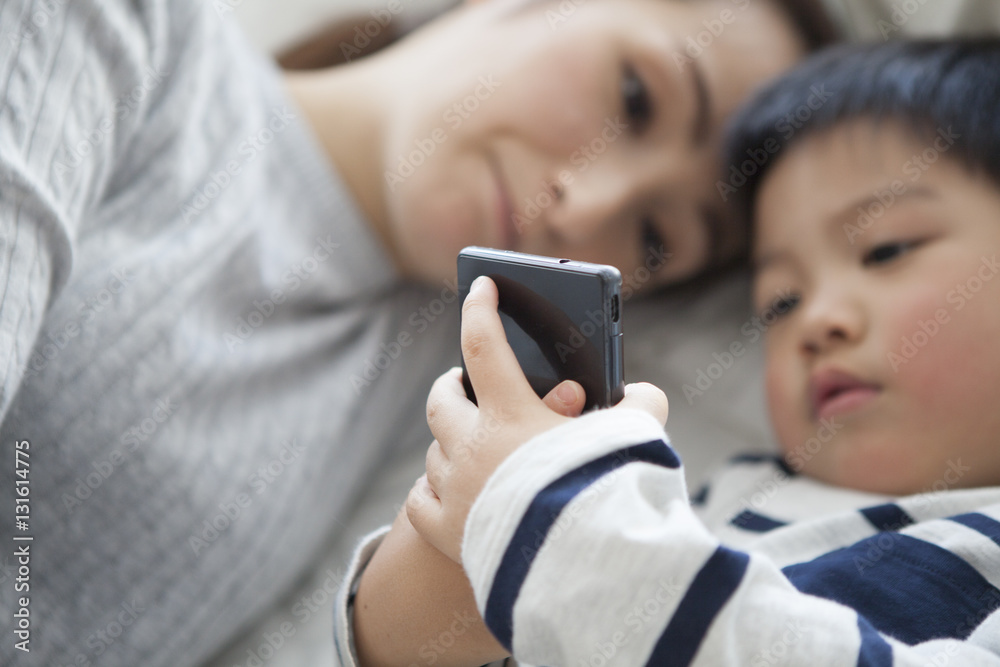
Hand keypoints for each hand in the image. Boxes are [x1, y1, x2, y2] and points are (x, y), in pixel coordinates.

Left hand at [406, 276, 667, 561]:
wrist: (586, 572)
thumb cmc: (614, 495)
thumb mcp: (640, 437)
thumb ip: (642, 404)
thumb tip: (639, 395)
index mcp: (511, 415)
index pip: (484, 343)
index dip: (481, 308)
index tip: (481, 286)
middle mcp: (471, 447)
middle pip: (441, 399)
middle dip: (451, 384)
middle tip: (463, 381)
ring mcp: (454, 491)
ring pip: (435, 452)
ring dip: (451, 441)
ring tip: (467, 441)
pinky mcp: (446, 533)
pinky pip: (421, 502)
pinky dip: (433, 491)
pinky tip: (447, 491)